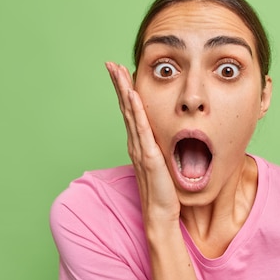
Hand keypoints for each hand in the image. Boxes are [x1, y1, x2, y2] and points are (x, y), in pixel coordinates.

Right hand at [105, 62, 180, 223]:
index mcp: (139, 143)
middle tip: (111, 64)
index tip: (120, 72)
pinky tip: (133, 96)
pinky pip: (142, 130)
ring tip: (117, 72)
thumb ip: (161, 147)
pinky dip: (136, 111)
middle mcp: (135, 143)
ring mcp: (140, 149)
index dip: (124, 91)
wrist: (161, 214)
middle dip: (118, 84)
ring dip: (124, 91)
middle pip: (125, 108)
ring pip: (129, 114)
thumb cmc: (163, 191)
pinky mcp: (149, 157)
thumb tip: (168, 134)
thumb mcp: (163, 162)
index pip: (130, 111)